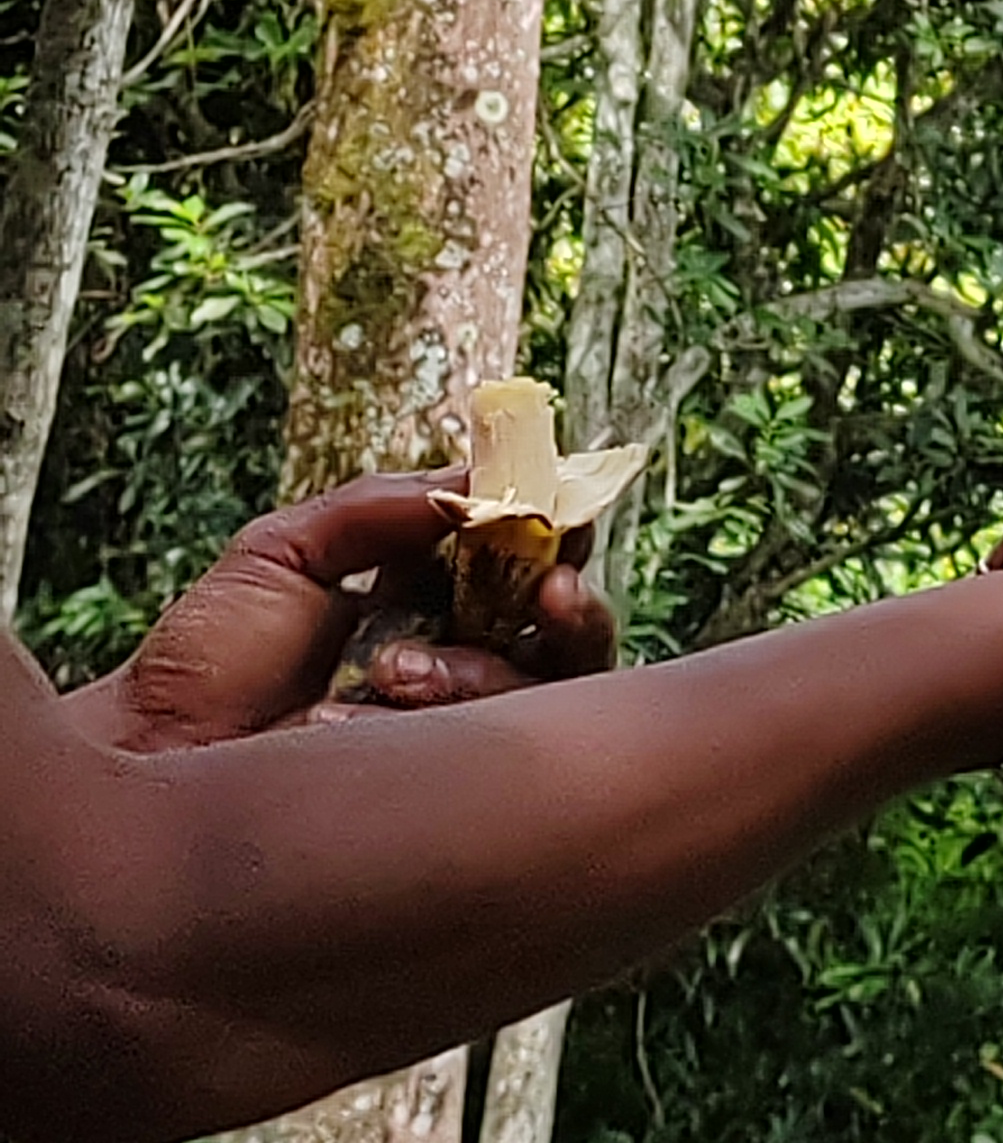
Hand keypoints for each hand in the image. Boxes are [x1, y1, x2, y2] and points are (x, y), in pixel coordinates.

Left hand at [62, 475, 617, 754]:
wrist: (146, 759)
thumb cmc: (206, 657)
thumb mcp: (285, 553)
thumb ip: (376, 507)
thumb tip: (472, 481)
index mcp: (430, 602)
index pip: (525, 562)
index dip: (554, 535)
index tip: (555, 514)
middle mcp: (457, 667)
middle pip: (568, 638)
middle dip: (574, 609)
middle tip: (553, 590)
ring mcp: (450, 741)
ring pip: (539, 702)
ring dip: (484, 672)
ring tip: (394, 668)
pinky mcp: (433, 803)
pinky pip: (485, 765)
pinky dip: (431, 727)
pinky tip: (352, 718)